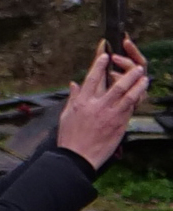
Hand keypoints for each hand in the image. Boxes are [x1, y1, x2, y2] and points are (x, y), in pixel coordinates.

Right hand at [58, 41, 151, 169]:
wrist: (78, 156)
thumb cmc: (70, 137)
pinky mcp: (118, 124)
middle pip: (115, 84)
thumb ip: (73, 98)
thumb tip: (74, 84)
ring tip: (144, 76)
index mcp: (81, 102)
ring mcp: (109, 114)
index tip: (105, 54)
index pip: (92, 78)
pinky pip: (130, 108)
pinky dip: (136, 98)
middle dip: (127, 73)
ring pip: (127, 94)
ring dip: (137, 84)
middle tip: (136, 66)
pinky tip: (141, 93)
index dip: (99, 64)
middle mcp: (96, 105)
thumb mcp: (66, 115)